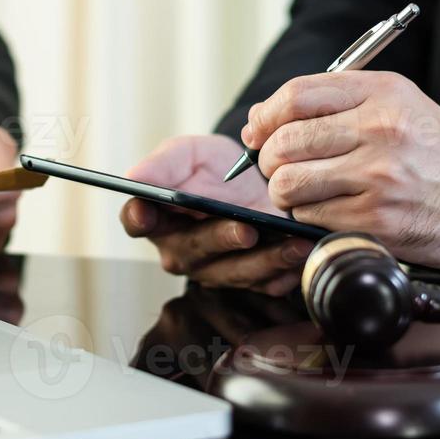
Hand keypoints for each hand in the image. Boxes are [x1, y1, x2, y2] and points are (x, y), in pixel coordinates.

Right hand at [119, 134, 313, 295]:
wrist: (252, 180)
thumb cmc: (211, 168)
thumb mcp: (188, 155)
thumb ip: (165, 164)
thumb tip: (135, 175)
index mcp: (157, 217)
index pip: (137, 219)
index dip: (139, 216)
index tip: (145, 210)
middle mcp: (181, 250)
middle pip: (194, 250)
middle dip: (222, 239)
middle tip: (246, 229)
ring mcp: (215, 270)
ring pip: (236, 272)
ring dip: (266, 261)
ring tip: (293, 244)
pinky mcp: (249, 281)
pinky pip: (266, 284)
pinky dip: (287, 272)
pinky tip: (304, 256)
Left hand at [243, 72, 439, 269]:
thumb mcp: (401, 106)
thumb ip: (336, 104)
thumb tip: (261, 119)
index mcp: (384, 93)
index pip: (296, 94)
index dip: (266, 116)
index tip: (258, 132)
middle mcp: (382, 130)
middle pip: (285, 142)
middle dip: (271, 161)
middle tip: (281, 171)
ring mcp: (379, 177)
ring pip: (289, 185)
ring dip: (286, 195)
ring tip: (307, 195)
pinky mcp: (378, 220)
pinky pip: (311, 219)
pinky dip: (310, 220)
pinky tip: (332, 214)